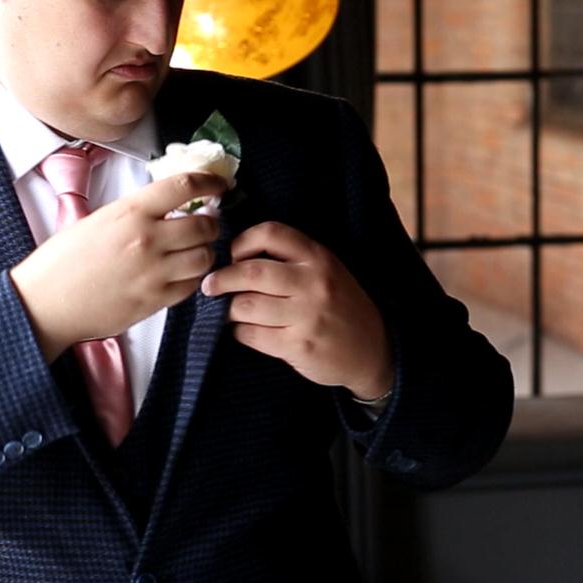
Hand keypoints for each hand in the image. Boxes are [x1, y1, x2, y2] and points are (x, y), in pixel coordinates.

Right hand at [11, 172, 225, 361]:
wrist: (45, 303)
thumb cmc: (62, 261)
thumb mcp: (97, 220)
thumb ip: (134, 212)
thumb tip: (165, 206)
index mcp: (131, 212)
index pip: (185, 186)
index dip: (210, 182)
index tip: (219, 184)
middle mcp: (147, 239)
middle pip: (204, 225)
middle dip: (210, 223)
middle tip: (205, 223)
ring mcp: (154, 272)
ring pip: (204, 257)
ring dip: (204, 252)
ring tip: (193, 251)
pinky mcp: (154, 301)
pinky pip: (191, 286)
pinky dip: (192, 278)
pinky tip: (181, 274)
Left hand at [201, 222, 392, 400]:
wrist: (372, 349)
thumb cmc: (340, 305)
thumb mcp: (325, 270)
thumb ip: (290, 259)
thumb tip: (234, 255)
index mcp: (318, 257)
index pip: (271, 233)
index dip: (242, 241)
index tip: (231, 255)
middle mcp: (313, 282)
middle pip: (251, 271)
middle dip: (222, 279)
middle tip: (210, 286)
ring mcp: (307, 316)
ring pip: (247, 305)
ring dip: (228, 309)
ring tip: (228, 310)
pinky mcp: (299, 346)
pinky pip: (252, 335)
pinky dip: (239, 331)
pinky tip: (243, 330)